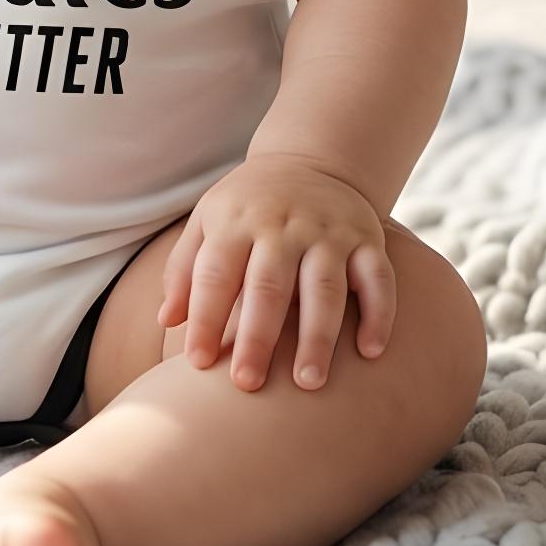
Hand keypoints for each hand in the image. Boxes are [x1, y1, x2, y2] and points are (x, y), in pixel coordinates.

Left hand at [154, 153, 393, 391]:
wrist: (311, 161)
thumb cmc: (248, 206)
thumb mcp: (207, 221)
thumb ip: (184, 269)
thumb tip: (166, 322)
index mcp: (236, 222)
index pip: (216, 274)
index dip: (205, 318)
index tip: (198, 362)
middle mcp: (284, 226)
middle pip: (269, 287)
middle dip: (257, 338)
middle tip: (247, 385)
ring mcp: (328, 233)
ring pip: (325, 288)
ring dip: (317, 337)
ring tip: (307, 382)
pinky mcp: (367, 240)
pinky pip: (378, 279)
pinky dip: (379, 315)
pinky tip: (370, 353)